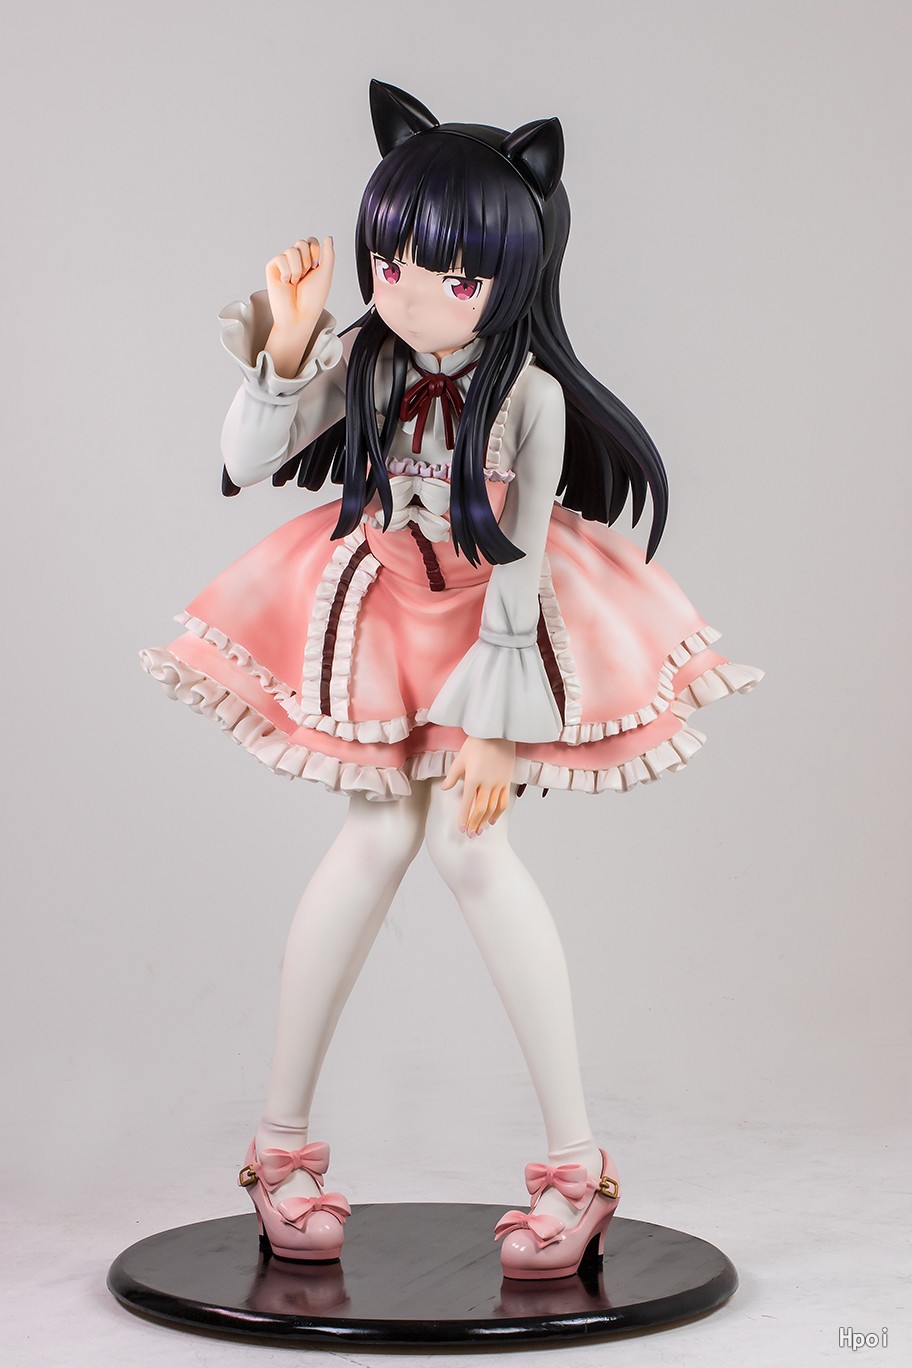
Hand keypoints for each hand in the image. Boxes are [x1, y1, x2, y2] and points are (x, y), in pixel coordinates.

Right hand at [264, 236, 334, 374]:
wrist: (299, 315)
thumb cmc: (313, 299)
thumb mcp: (326, 273)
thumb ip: (328, 254)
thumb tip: (328, 237)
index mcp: (309, 261)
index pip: (311, 241)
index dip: (315, 251)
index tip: (315, 268)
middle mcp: (296, 261)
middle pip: (301, 242)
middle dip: (307, 260)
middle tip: (305, 276)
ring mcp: (284, 265)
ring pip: (291, 250)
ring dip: (298, 268)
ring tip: (296, 282)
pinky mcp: (273, 269)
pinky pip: (280, 258)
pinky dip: (287, 271)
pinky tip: (286, 282)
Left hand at [441, 737, 515, 836]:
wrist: (498, 733)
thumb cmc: (477, 743)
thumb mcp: (460, 758)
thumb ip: (452, 776)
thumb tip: (444, 788)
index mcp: (473, 778)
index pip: (467, 803)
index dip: (463, 818)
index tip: (460, 828)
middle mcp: (487, 783)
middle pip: (480, 809)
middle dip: (474, 823)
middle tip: (469, 834)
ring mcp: (498, 783)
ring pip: (492, 808)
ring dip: (485, 821)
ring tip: (480, 830)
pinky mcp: (506, 781)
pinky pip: (503, 801)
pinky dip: (498, 813)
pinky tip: (493, 820)